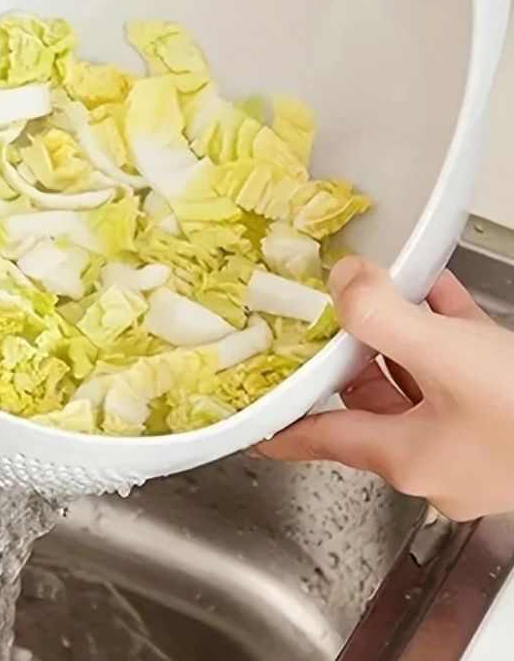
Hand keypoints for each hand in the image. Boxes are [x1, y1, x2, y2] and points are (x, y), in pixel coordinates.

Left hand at [256, 257, 513, 521]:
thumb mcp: (444, 355)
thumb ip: (379, 316)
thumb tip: (343, 280)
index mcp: (407, 457)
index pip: (321, 441)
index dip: (281, 428)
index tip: (252, 422)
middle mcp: (439, 459)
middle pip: (370, 404)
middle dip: (347, 359)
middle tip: (322, 320)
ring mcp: (479, 443)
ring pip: (419, 383)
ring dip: (400, 337)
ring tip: (381, 293)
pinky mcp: (512, 419)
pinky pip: (463, 370)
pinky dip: (446, 331)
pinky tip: (443, 292)